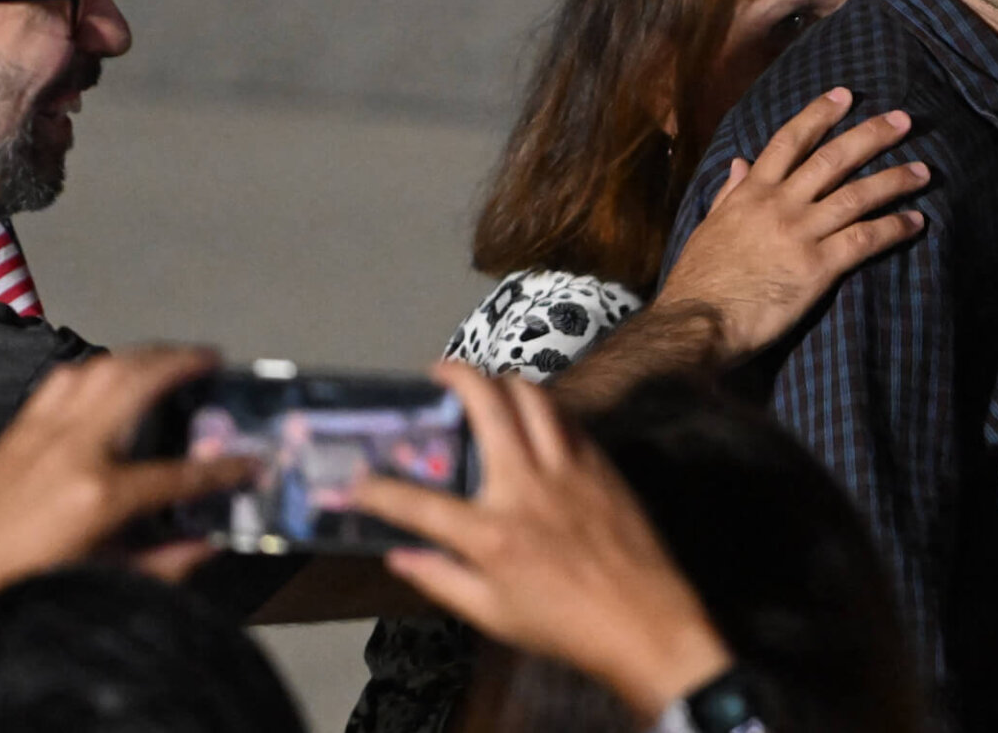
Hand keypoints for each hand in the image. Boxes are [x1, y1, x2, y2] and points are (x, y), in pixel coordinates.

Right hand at [354, 365, 730, 721]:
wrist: (644, 621)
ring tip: (488, 384)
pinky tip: (535, 418)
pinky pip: (568, 420)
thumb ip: (441, 579)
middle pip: (487, 407)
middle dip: (456, 376)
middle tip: (439, 371)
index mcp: (492, 533)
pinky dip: (545, 409)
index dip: (375, 489)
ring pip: (535, 398)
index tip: (352, 480)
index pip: (417, 503)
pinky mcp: (601, 466)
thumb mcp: (492, 615)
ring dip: (505, 381)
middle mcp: (527, 487)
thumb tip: (399, 556)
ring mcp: (569, 469)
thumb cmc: (565, 625)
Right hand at [660, 87, 928, 363]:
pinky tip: (915, 222)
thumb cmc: (698, 281)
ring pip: (856, 195)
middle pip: (832, 158)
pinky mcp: (817, 267)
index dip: (819, 115)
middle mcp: (779, 204)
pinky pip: (864, 239)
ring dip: (894, 180)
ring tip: (924, 171)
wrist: (696, 322)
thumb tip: (740, 161)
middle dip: (871, 136)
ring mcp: (800, 233)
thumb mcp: (708, 227)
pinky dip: (893, 228)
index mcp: (750, 192)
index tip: (844, 95)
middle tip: (904, 120)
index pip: (788, 141)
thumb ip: (728, 193)